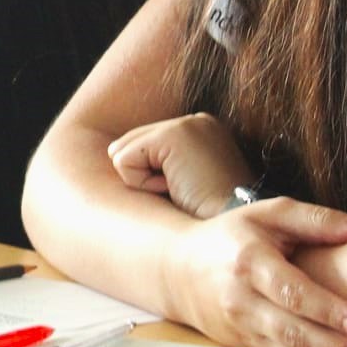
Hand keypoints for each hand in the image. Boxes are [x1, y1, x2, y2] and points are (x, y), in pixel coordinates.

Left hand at [109, 112, 253, 216]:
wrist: (232, 226)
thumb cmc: (206, 219)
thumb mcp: (183, 185)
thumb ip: (159, 165)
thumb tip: (114, 154)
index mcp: (200, 130)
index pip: (141, 144)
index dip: (150, 178)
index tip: (186, 191)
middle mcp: (194, 120)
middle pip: (127, 144)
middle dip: (143, 177)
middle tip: (182, 191)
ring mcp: (185, 123)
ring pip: (122, 152)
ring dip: (144, 181)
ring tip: (180, 189)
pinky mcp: (172, 135)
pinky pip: (124, 160)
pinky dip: (142, 183)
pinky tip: (175, 187)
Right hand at [174, 199, 346, 346]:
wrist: (179, 270)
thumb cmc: (232, 237)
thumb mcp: (269, 215)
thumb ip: (319, 220)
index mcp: (249, 261)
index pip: (290, 291)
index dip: (326, 310)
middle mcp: (242, 300)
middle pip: (293, 331)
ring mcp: (242, 328)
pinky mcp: (246, 346)